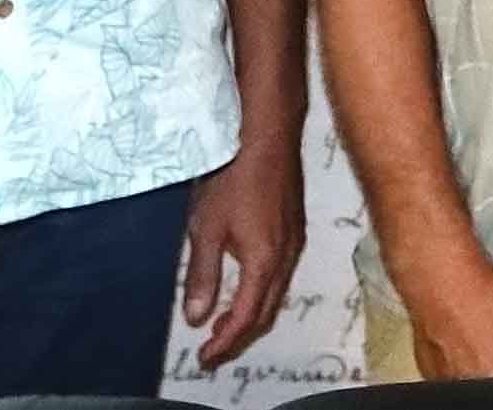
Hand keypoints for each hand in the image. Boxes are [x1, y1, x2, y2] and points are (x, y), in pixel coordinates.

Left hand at [181, 140, 304, 366]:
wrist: (266, 135)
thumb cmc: (233, 177)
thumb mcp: (207, 229)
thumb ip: (203, 276)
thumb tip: (197, 317)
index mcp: (264, 262)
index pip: (247, 317)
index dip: (225, 343)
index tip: (204, 357)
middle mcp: (287, 256)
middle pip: (267, 310)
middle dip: (240, 333)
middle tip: (213, 346)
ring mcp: (295, 239)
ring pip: (276, 290)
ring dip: (252, 311)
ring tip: (225, 320)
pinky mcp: (295, 225)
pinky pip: (281, 271)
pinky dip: (262, 289)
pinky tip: (246, 281)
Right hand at [401, 256, 492, 378]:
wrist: (443, 281)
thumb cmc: (490, 298)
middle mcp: (480, 388)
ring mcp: (452, 385)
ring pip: (478, 382)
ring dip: (486, 371)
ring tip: (487, 345)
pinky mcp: (432, 377)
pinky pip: (455, 380)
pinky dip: (462, 368)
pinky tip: (466, 344)